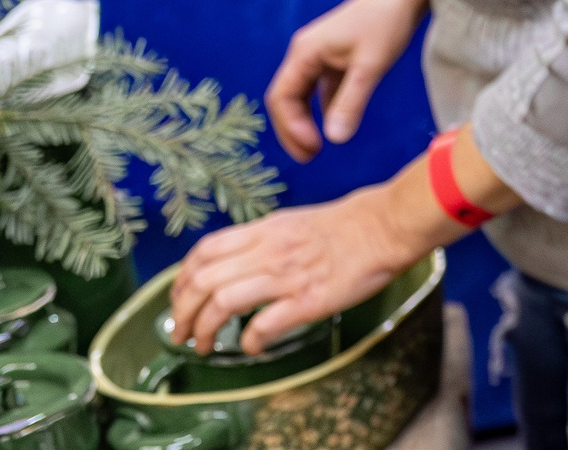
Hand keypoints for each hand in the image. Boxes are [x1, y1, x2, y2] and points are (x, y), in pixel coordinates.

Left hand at [168, 191, 422, 355]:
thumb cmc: (349, 224)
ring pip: (222, 304)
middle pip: (202, 281)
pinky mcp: (308, 300)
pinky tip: (251, 347)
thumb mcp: (295, 220)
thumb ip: (263, 239)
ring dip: (204, 331)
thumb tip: (237, 261)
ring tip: (203, 346)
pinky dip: (248, 342)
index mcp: (265, 231)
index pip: (203, 253)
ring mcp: (287, 276)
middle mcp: (268, 252)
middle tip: (181, 333)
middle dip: (181, 313)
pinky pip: (263, 325)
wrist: (388, 226)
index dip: (180, 281)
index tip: (179, 300)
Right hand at [266, 0, 426, 161]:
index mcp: (305, 52)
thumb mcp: (370, 67)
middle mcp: (306, 52)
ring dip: (307, 120)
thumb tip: (333, 140)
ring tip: (318, 148)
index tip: (313, 149)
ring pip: (303, 94)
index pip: (282, 97)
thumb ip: (350, 103)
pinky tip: (337, 123)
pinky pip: (322, 87)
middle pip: (287, 98)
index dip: (292, 127)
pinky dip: (324, 106)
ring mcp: (320, 53)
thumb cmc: (389, 23)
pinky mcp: (337, 55)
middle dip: (294, 129)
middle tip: (310, 157)